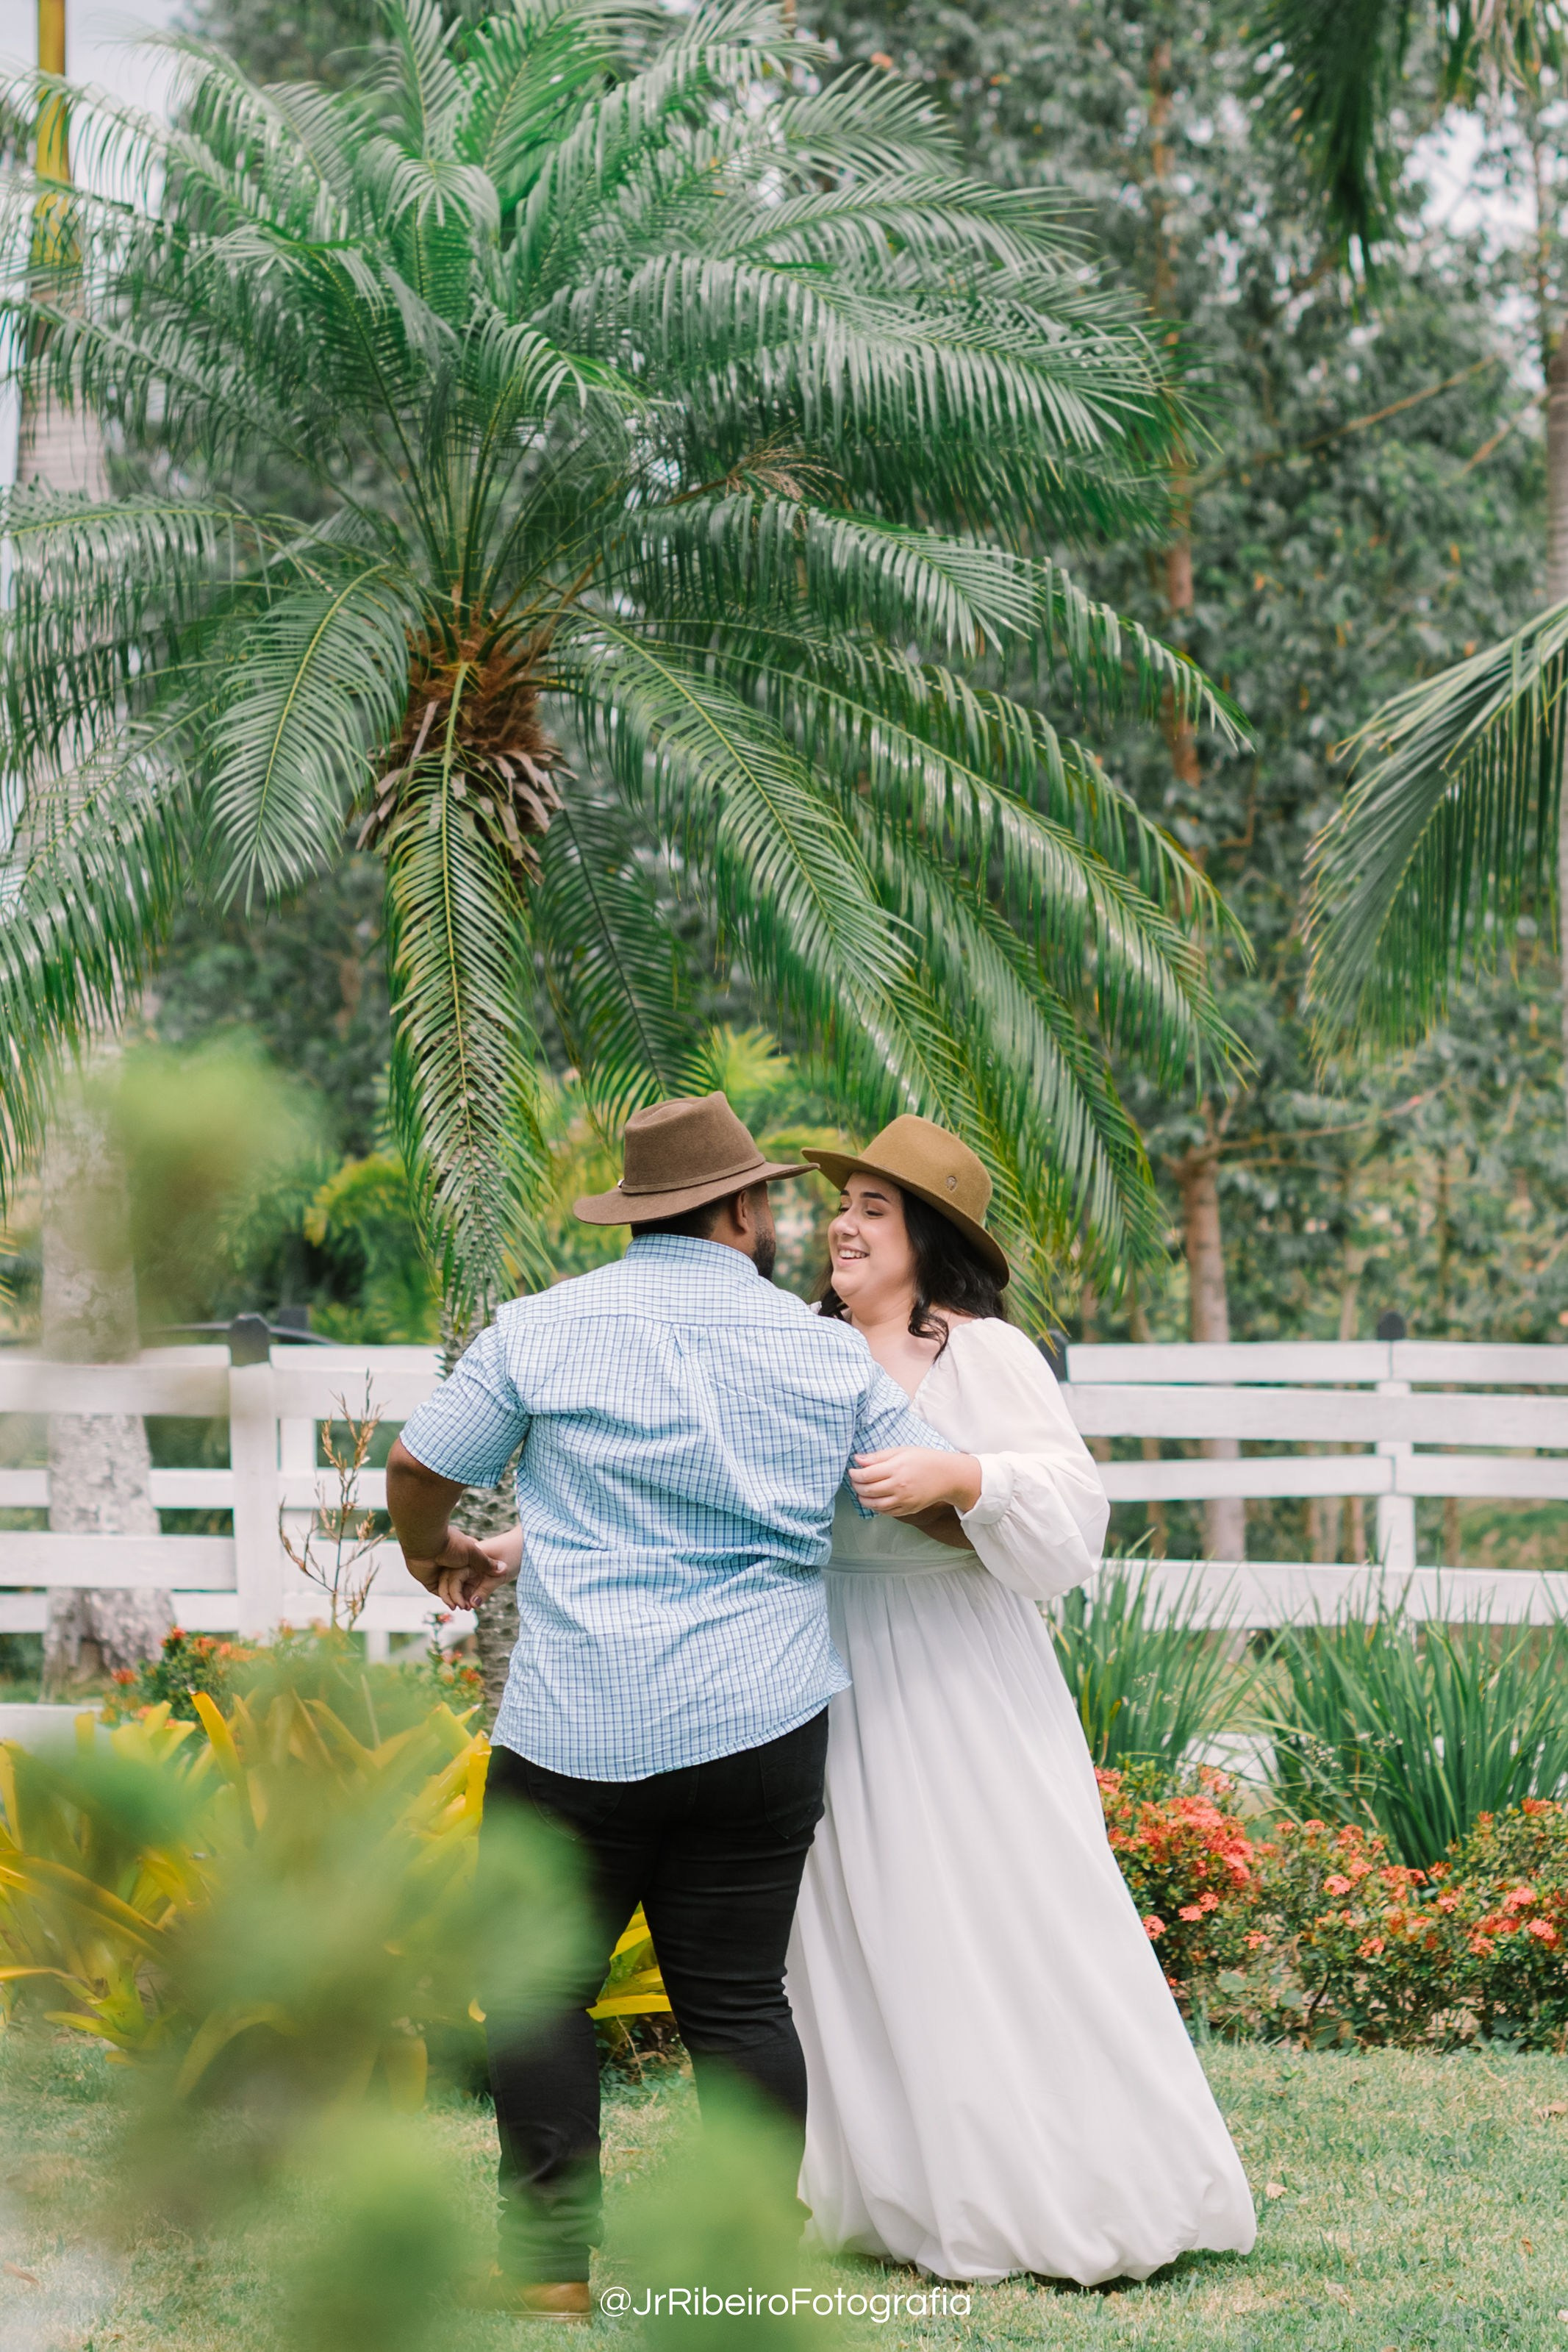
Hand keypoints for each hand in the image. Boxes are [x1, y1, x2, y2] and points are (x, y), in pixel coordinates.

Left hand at [403, 1527, 512, 1611]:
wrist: (425, 1544)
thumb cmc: (451, 1544)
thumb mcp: (473, 1553)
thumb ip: (486, 1563)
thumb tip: (505, 1569)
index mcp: (463, 1555)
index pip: (474, 1571)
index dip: (480, 1581)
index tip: (487, 1589)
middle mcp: (451, 1564)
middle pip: (463, 1583)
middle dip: (469, 1594)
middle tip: (475, 1604)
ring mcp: (441, 1573)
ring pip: (452, 1590)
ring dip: (458, 1599)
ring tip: (466, 1607)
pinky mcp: (431, 1580)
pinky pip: (441, 1593)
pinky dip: (448, 1599)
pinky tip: (455, 1604)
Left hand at [849, 1447, 981, 1517]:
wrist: (947, 1476)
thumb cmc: (924, 1459)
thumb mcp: (901, 1451)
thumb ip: (878, 1456)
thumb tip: (858, 1459)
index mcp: (896, 1469)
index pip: (866, 1475)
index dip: (855, 1474)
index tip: (852, 1471)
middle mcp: (899, 1486)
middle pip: (868, 1490)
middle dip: (856, 1486)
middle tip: (855, 1481)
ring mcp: (904, 1500)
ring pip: (875, 1505)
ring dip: (863, 1499)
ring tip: (861, 1492)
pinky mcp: (908, 1510)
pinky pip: (886, 1512)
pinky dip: (876, 1507)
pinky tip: (874, 1499)